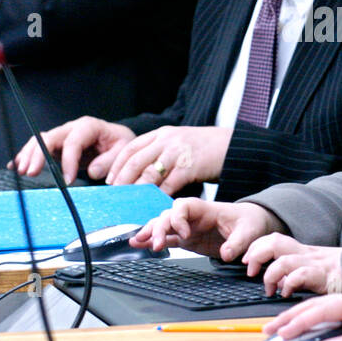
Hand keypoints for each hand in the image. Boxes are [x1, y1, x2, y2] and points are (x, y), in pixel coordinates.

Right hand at [11, 117, 132, 182]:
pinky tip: (15, 166)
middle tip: (31, 172)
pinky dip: (26, 156)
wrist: (117, 141)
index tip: (68, 180)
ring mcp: (62, 136)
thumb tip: (92, 171)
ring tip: (21, 171)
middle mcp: (72, 128)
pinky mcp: (56, 146)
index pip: (74, 142)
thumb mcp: (123, 150)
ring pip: (40, 141)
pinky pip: (37, 148)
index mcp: (89, 126)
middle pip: (50, 137)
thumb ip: (110, 160)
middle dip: (38, 155)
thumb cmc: (120, 144)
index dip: (69, 161)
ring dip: (28, 155)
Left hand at [103, 125, 232, 191]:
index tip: (109, 180)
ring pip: (149, 174)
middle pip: (135, 161)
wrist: (233, 145)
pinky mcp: (189, 166)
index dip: (116, 165)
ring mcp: (178, 152)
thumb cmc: (205, 148)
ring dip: (138, 191)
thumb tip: (139, 172)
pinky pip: (169, 185)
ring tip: (131, 204)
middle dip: (122, 180)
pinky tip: (155, 206)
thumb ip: (160, 152)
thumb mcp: (179, 142)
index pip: (130, 148)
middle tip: (115, 195)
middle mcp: (166, 141)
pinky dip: (160, 197)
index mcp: (161, 134)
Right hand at [130, 199, 281, 257]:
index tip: (185, 234)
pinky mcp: (185, 239)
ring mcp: (186, 227)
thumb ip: (238, 242)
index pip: (183, 206)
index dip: (179, 218)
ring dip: (150, 233)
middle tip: (157, 244)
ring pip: (162, 225)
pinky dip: (152, 240)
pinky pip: (166, 237)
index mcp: (205, 208)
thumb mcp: (249, 231)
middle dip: (158, 228)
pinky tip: (139, 244)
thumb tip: (226, 254)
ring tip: (137, 242)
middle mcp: (192, 216)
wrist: (250, 224)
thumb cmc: (249, 222)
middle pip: (167, 216)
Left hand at [243, 235, 341, 296]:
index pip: (274, 239)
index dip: (256, 247)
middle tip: (251, 271)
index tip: (246, 261)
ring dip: (270, 274)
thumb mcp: (317, 269)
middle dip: (256, 254)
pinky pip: (300, 275)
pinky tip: (286, 293)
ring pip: (283, 260)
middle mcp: (307, 254)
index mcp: (304, 251)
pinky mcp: (324, 276)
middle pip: (275, 242)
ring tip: (269, 288)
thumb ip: (296, 274)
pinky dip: (288, 284)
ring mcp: (315, 263)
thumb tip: (275, 284)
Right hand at [261, 287, 341, 340]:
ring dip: (298, 318)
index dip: (300, 322)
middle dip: (290, 318)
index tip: (284, 334)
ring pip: (319, 309)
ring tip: (278, 328)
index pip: (322, 310)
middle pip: (315, 306)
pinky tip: (301, 328)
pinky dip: (311, 321)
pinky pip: (327, 314)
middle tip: (270, 330)